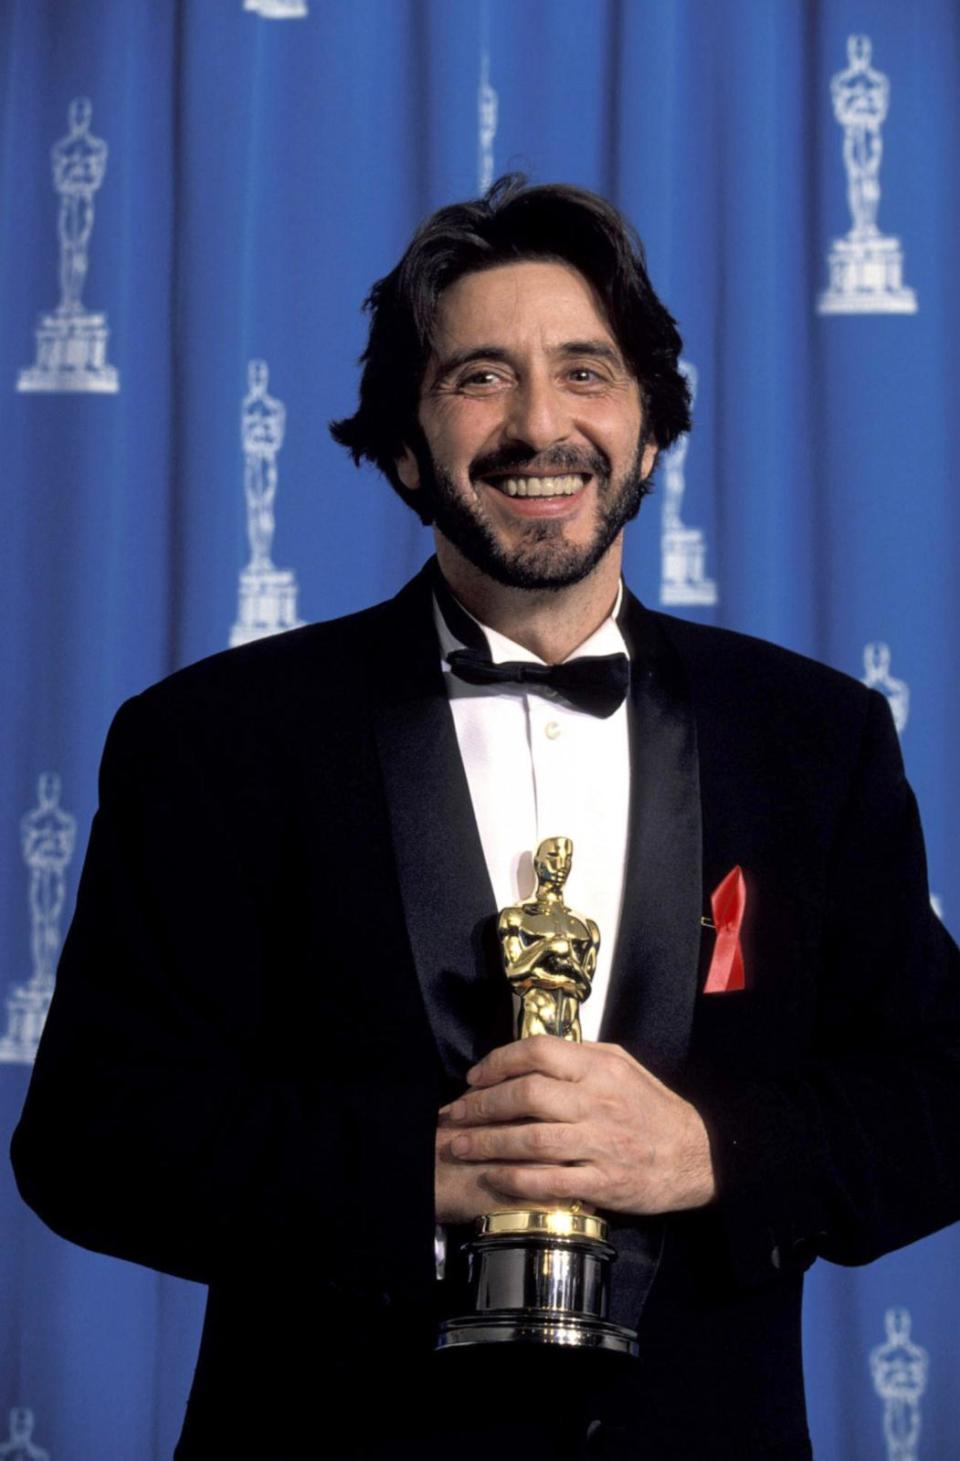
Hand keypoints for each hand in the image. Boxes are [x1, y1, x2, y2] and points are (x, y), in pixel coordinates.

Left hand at [437, 1035, 715, 1219]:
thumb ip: (579, 1056)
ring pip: (532, 1140)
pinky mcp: (603, 1182)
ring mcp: (600, 1144)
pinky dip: (516, 1179)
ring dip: (488, 1143)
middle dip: (482, 1105)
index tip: (474, 1077)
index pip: (538, 1053)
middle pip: (526, 1096)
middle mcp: (598, 1103)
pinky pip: (550, 1181)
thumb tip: (532, 1052)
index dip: (498, 1062)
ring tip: (459, 1145)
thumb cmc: (652, 1108)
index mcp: (600, 1069)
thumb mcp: (622, 1066)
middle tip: (455, 1114)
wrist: (696, 1157)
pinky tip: (493, 1176)